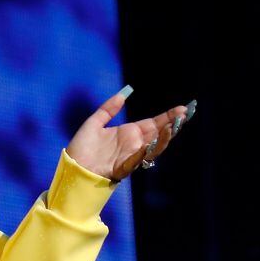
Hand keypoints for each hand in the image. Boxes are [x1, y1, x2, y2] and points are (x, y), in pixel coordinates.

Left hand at [65, 85, 195, 181]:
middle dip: (173, 124)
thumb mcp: (94, 122)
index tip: (184, 108)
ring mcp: (130, 156)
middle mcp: (134, 144)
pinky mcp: (123, 167)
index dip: (169, 116)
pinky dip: (145, 151)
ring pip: (154, 147)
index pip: (154, 122)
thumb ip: (108, 108)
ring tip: (173, 126)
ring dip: (165, 137)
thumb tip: (124, 93)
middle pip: (159, 133)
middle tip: (187, 113)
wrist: (72, 167)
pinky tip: (153, 141)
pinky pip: (138, 159)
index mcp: (129, 133)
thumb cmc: (82, 147)